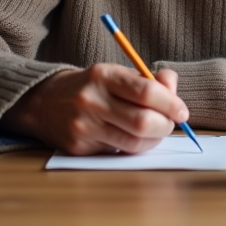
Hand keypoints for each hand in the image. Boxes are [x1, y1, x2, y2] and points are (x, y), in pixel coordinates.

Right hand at [0, 64, 187, 154]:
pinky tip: (134, 137)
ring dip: (154, 139)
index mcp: (104, 75)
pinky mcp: (78, 147)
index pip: (147, 91)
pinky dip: (135, 147)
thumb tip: (174, 92)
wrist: (44, 102)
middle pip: (143, 121)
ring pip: (134, 142)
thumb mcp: (118, 73)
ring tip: (155, 131)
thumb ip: (150, 79)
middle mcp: (92, 100)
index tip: (182, 111)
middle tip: (171, 123)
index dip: (171, 104)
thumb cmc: (92, 86)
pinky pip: (119, 152)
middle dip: (166, 125)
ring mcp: (83, 126)